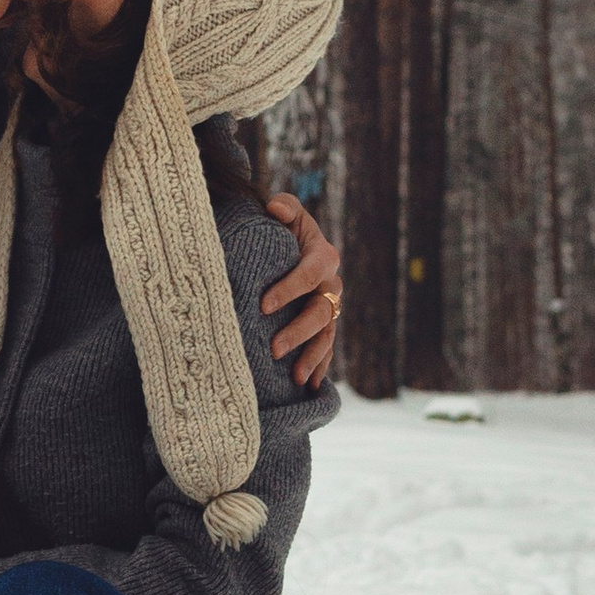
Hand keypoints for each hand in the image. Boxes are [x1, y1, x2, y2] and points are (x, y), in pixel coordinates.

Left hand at [261, 196, 343, 386]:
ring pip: (325, 336)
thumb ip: (283, 206)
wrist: (289, 242)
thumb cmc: (282, 226)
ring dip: (311, 357)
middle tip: (273, 349)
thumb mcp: (284, 210)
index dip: (288, 289)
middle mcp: (331, 284)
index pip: (308, 274)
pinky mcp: (324, 325)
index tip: (263, 305)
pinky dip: (320, 367)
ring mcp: (330, 307)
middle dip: (298, 332)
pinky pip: (326, 349)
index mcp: (323, 255)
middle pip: (320, 311)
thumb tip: (274, 210)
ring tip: (295, 379)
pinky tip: (310, 387)